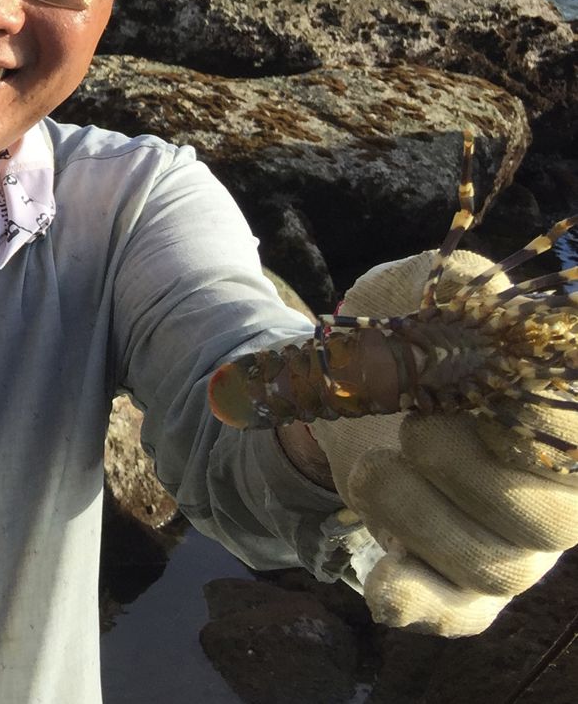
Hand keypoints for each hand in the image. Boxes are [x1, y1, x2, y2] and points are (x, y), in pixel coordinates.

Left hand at [310, 250, 577, 634]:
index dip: (542, 422)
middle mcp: (560, 496)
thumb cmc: (404, 336)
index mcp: (568, 426)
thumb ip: (454, 283)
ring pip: (496, 565)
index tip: (492, 391)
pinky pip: (457, 615)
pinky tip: (382, 579)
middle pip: (554, 521)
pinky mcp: (457, 583)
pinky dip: (419, 602)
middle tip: (416, 424)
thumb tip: (469, 286)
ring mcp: (513, 547)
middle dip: (471, 471)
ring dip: (418, 514)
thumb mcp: (418, 290)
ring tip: (374, 466)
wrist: (342, 388)